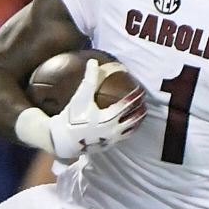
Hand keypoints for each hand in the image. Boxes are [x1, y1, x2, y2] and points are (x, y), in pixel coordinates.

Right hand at [16, 58, 145, 159]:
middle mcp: (113, 131)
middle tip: (145, 102)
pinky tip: (131, 125)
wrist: (63, 140)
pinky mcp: (108, 145)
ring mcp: (112, 140)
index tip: (141, 90)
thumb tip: (93, 62)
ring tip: (142, 113)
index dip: (136, 96)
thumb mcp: (80, 98)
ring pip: (131, 130)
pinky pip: (124, 136)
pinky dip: (130, 129)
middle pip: (133, 119)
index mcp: (108, 119)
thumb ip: (89, 80)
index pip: (127, 105)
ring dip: (138, 121)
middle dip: (140, 110)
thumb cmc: (72, 117)